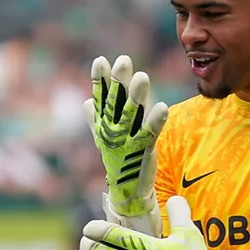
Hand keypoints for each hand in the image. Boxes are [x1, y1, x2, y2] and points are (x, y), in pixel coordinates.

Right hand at [84, 55, 168, 219]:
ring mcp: (127, 140)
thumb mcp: (103, 137)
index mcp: (104, 124)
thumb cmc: (118, 158)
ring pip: (132, 115)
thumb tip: (87, 101)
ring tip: (142, 77)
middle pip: (115, 103)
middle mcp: (113, 130)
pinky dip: (155, 121)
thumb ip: (95, 118)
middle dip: (118, 82)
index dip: (100, 80)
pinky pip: (150, 133)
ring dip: (137, 96)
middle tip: (123, 61)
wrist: (127, 188)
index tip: (100, 61)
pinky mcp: (144, 150)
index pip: (101, 99)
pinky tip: (162, 107)